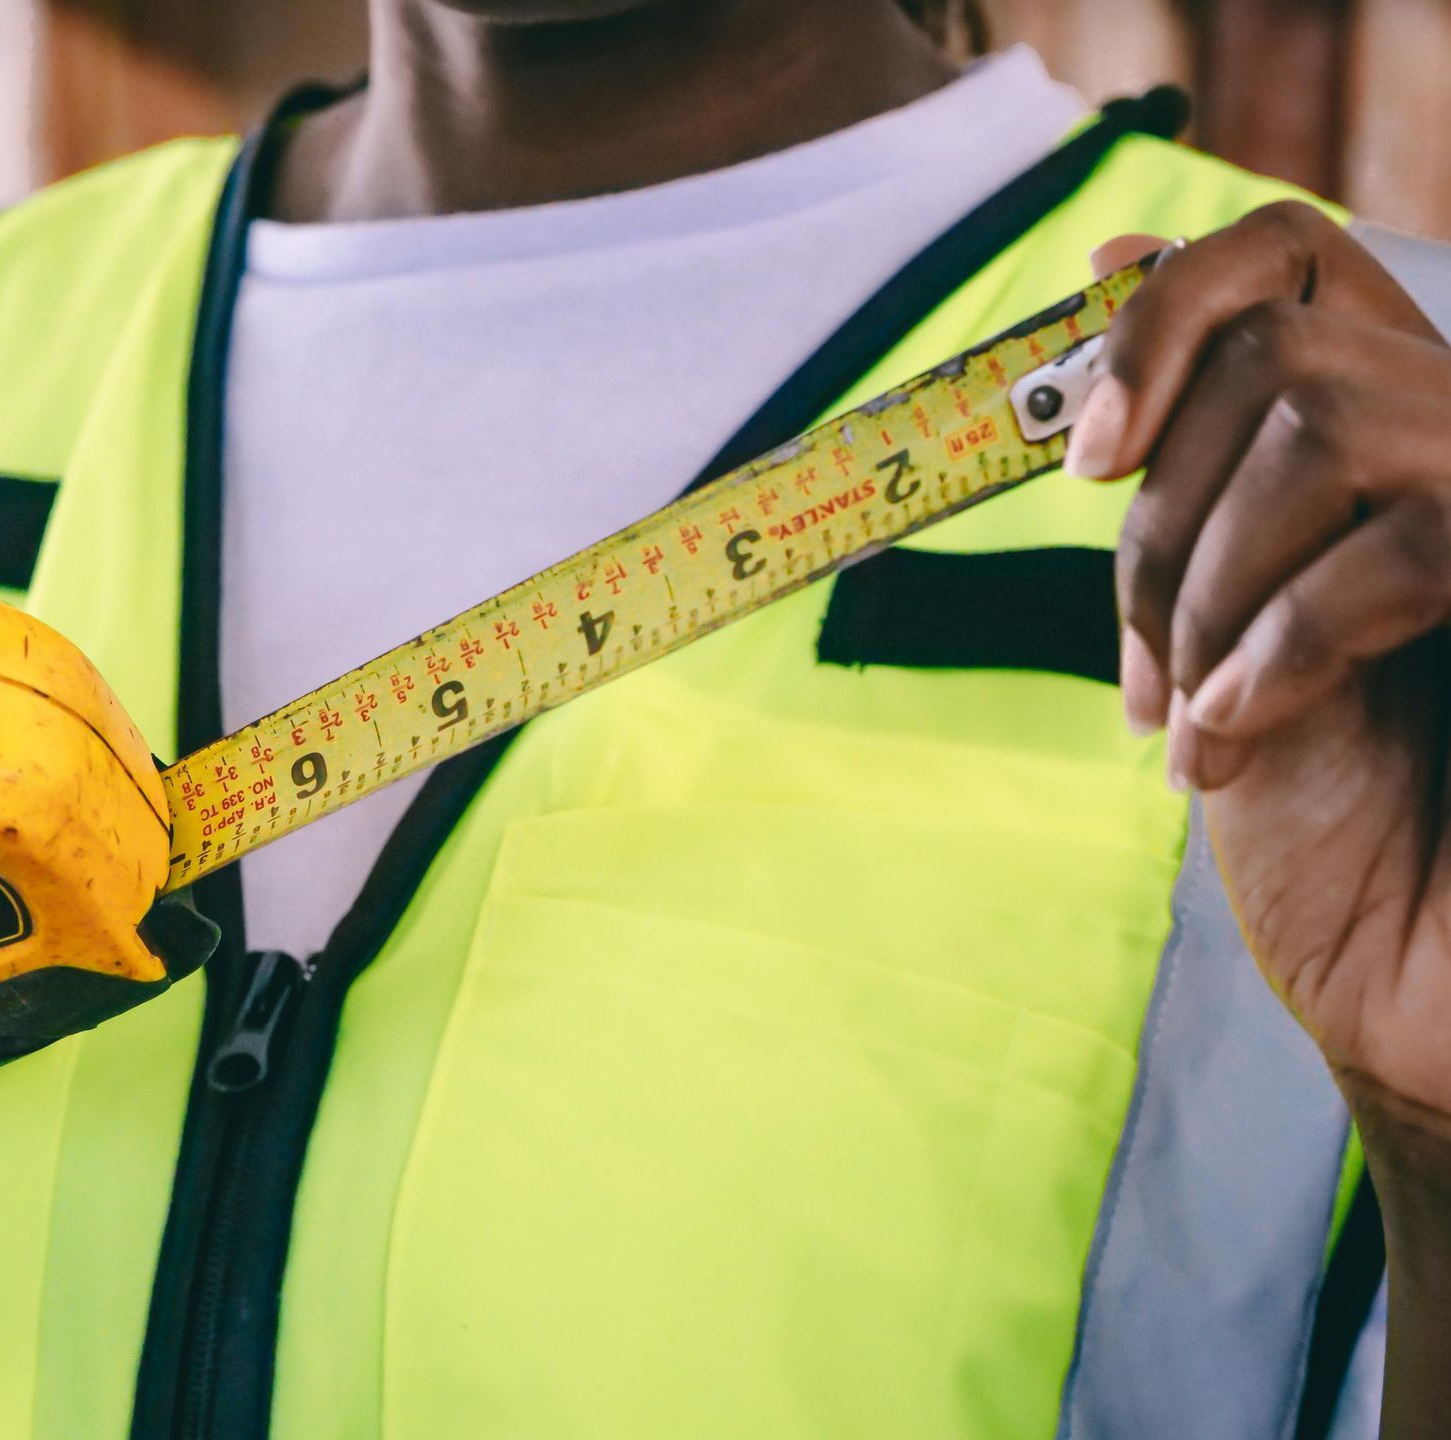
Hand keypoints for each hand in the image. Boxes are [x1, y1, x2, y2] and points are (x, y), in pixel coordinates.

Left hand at [1070, 204, 1450, 1157]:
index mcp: (1392, 432)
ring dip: (1211, 594)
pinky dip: (1274, 653)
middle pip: (1272, 353)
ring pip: (1316, 432)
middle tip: (1146, 671)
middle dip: (1161, 526)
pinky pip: (1388, 549)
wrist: (1416, 987)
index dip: (1165, 315)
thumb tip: (1114, 256)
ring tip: (1202, 722)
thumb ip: (1190, 460)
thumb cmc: (1327, 810)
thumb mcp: (1218, 615)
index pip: (1285, 254)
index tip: (1084, 454)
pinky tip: (1238, 745)